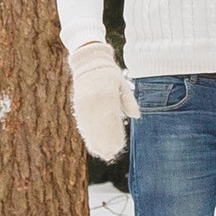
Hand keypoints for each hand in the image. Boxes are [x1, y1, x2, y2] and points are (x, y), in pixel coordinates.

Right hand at [69, 38, 134, 160]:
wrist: (90, 61)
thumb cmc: (110, 73)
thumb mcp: (122, 84)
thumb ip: (129, 101)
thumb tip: (136, 116)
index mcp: (107, 95)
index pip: (111, 120)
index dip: (113, 135)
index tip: (117, 146)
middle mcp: (94, 101)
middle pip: (99, 126)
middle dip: (105, 142)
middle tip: (111, 153)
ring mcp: (85, 103)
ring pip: (90, 126)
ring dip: (95, 141)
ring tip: (102, 152)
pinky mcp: (79, 105)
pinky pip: (83, 122)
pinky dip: (87, 133)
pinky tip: (92, 142)